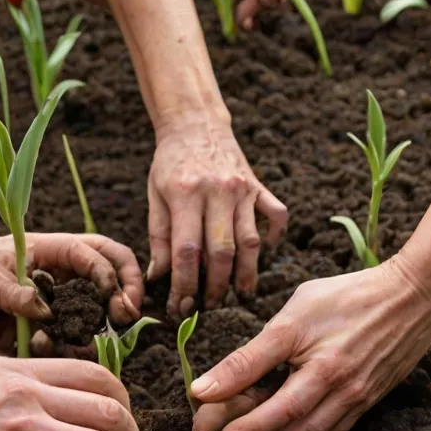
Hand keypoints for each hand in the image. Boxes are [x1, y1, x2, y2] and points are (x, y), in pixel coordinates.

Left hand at [0, 232, 144, 346]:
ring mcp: (44, 304)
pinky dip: (57, 349)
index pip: (97, 255)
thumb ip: (19, 295)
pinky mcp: (29, 329)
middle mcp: (53, 277)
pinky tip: (43, 349)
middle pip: (104, 281)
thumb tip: (47, 314)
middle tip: (123, 319)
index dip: (114, 275)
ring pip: (84, 316)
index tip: (116, 300)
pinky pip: (56, 341)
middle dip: (119, 298)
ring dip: (89, 330)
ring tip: (84, 343)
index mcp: (48, 252)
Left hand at [147, 125, 286, 316]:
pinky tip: (266, 253)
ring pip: (251, 240)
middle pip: (223, 251)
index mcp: (186, 194)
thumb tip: (159, 278)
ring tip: (240, 294)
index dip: (184, 284)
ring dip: (246, 272)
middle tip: (210, 306)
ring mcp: (243, 188)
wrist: (196, 125)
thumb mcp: (155, 197)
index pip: (187, 251)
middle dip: (217, 286)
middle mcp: (218, 192)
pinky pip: (276, 215)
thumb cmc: (170, 166)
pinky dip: (274, 237)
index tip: (181, 306)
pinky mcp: (259, 186)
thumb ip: (159, 237)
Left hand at [189, 254, 430, 430]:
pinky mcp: (372, 398)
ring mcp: (360, 398)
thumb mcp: (292, 317)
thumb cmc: (348, 297)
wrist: (413, 294)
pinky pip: (337, 430)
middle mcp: (343, 392)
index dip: (244, 429)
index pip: (273, 412)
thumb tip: (204, 388)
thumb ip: (250, 357)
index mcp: (321, 371)